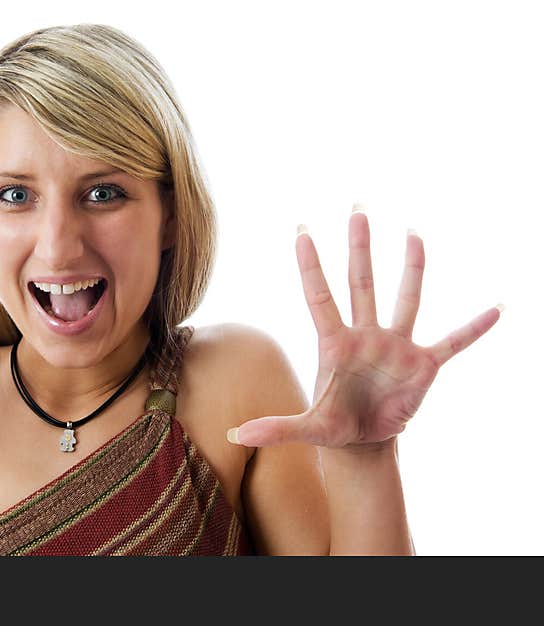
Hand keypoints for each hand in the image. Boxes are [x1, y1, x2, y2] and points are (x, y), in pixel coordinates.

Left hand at [230, 206, 502, 448]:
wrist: (363, 441)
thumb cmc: (333, 426)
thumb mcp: (307, 428)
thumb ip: (276, 428)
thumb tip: (238, 436)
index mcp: (334, 344)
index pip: (319, 295)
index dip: (310, 265)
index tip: (301, 230)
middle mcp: (365, 336)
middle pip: (361, 282)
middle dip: (359, 246)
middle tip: (357, 208)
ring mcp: (395, 347)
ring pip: (405, 299)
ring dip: (411, 268)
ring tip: (414, 235)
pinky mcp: (423, 366)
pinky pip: (452, 342)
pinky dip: (473, 329)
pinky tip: (495, 310)